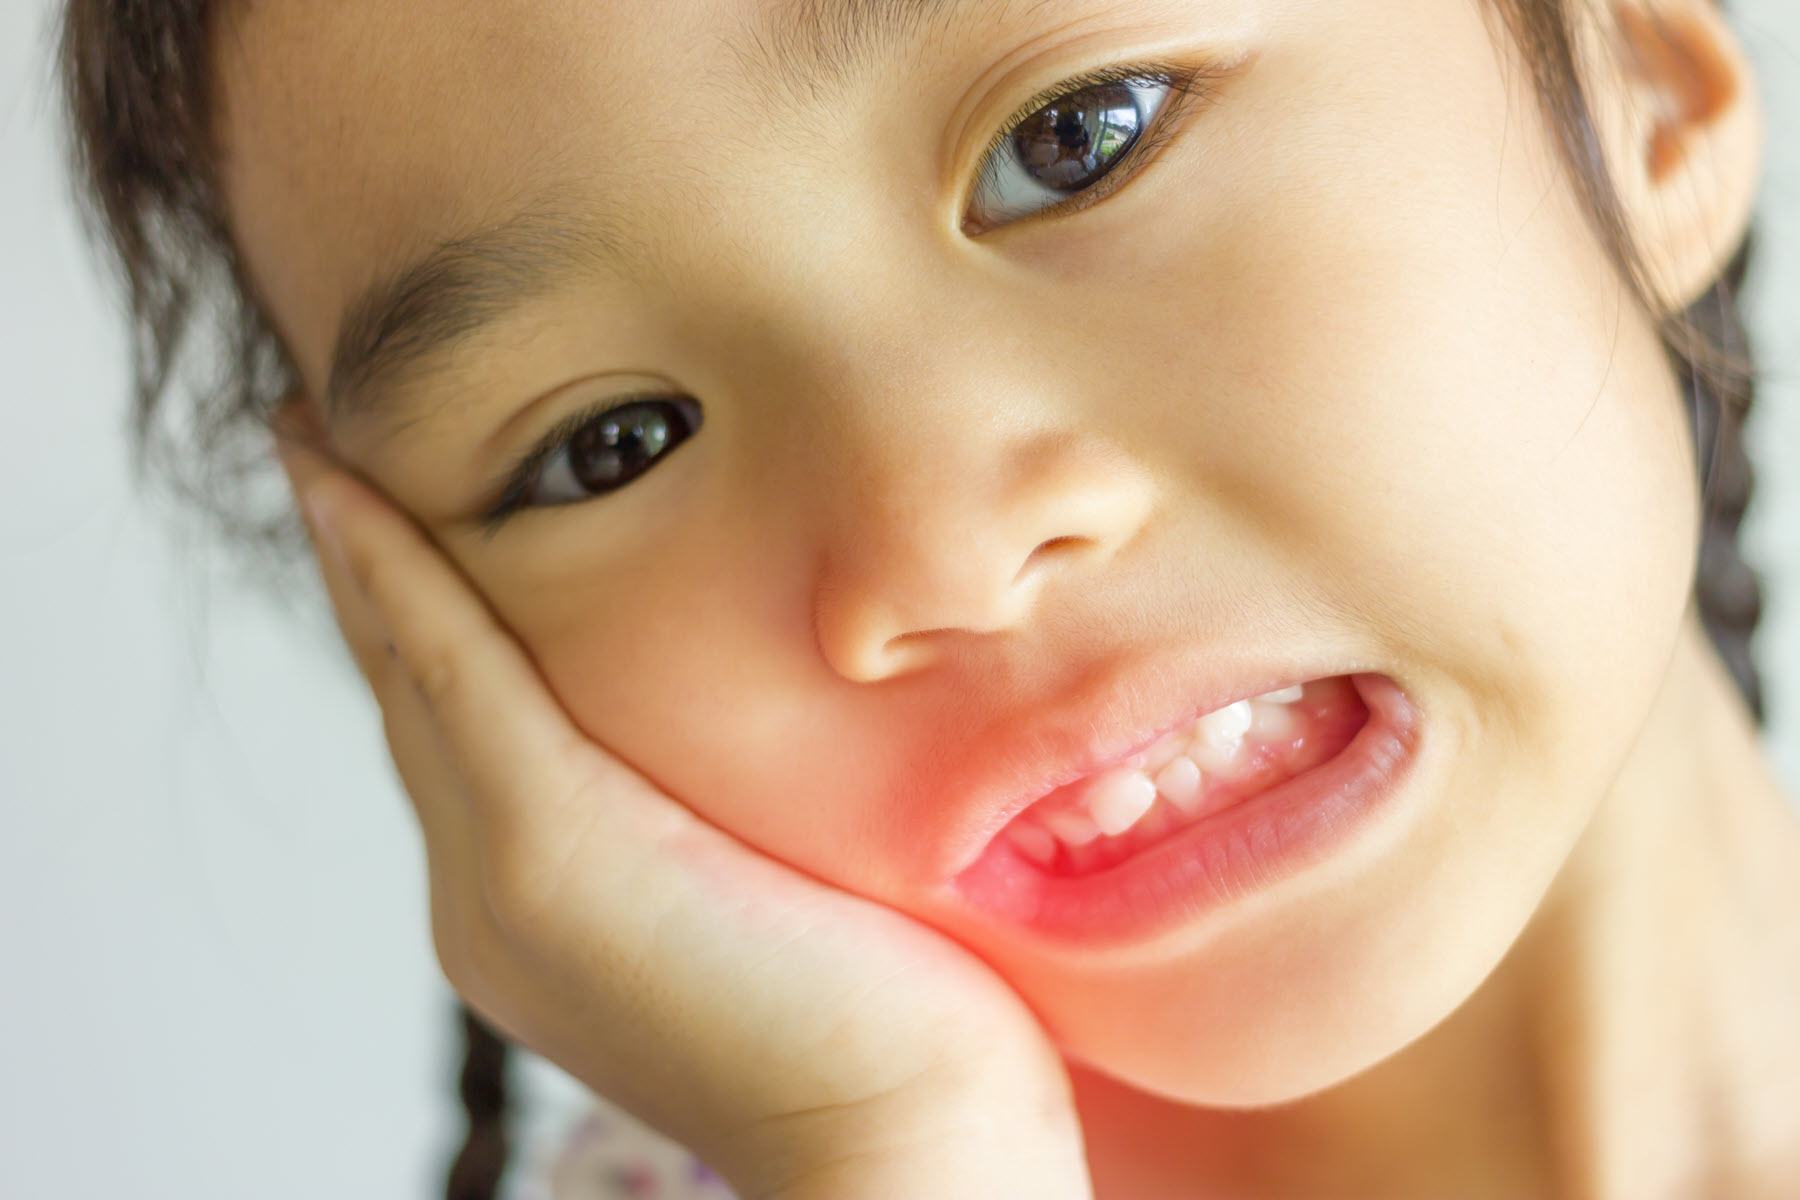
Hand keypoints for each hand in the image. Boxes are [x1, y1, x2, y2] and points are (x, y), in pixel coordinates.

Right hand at [274, 412, 1090, 1199]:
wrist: (904, 1142)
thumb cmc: (895, 1020)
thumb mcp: (791, 877)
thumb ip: (729, 809)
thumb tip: (761, 719)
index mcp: (546, 903)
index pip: (467, 727)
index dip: (420, 614)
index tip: (393, 505)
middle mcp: (490, 894)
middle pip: (413, 691)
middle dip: (367, 564)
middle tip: (326, 443)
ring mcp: (502, 875)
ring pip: (410, 672)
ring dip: (359, 548)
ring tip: (322, 440)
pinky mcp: (546, 851)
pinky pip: (450, 674)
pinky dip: (397, 575)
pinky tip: (357, 485)